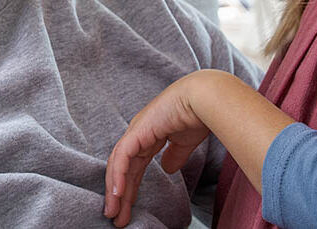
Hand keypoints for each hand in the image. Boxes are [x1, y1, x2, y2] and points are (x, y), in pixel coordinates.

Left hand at [103, 72, 210, 227]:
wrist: (203, 99)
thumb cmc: (197, 115)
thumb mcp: (183, 142)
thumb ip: (174, 155)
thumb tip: (167, 169)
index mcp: (148, 135)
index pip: (133, 166)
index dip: (129, 187)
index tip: (127, 209)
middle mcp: (138, 133)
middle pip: (122, 167)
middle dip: (118, 194)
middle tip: (115, 218)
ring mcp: (136, 131)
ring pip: (119, 164)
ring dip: (115, 189)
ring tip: (114, 212)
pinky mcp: (139, 131)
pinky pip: (124, 156)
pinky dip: (119, 175)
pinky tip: (118, 193)